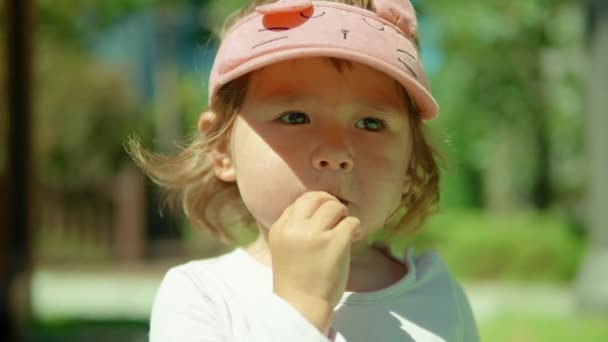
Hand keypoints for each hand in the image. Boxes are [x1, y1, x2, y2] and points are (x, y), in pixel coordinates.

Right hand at [269, 191, 360, 332]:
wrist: (302, 306)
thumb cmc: (296, 279)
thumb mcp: (284, 247)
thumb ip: (294, 227)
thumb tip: (317, 207)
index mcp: (280, 228)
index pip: (299, 202)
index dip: (314, 207)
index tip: (323, 220)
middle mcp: (294, 228)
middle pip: (315, 197)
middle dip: (329, 202)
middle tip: (338, 215)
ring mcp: (314, 235)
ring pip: (334, 206)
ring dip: (343, 214)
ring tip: (345, 228)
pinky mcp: (334, 243)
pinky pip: (351, 222)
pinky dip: (355, 226)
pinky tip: (354, 237)